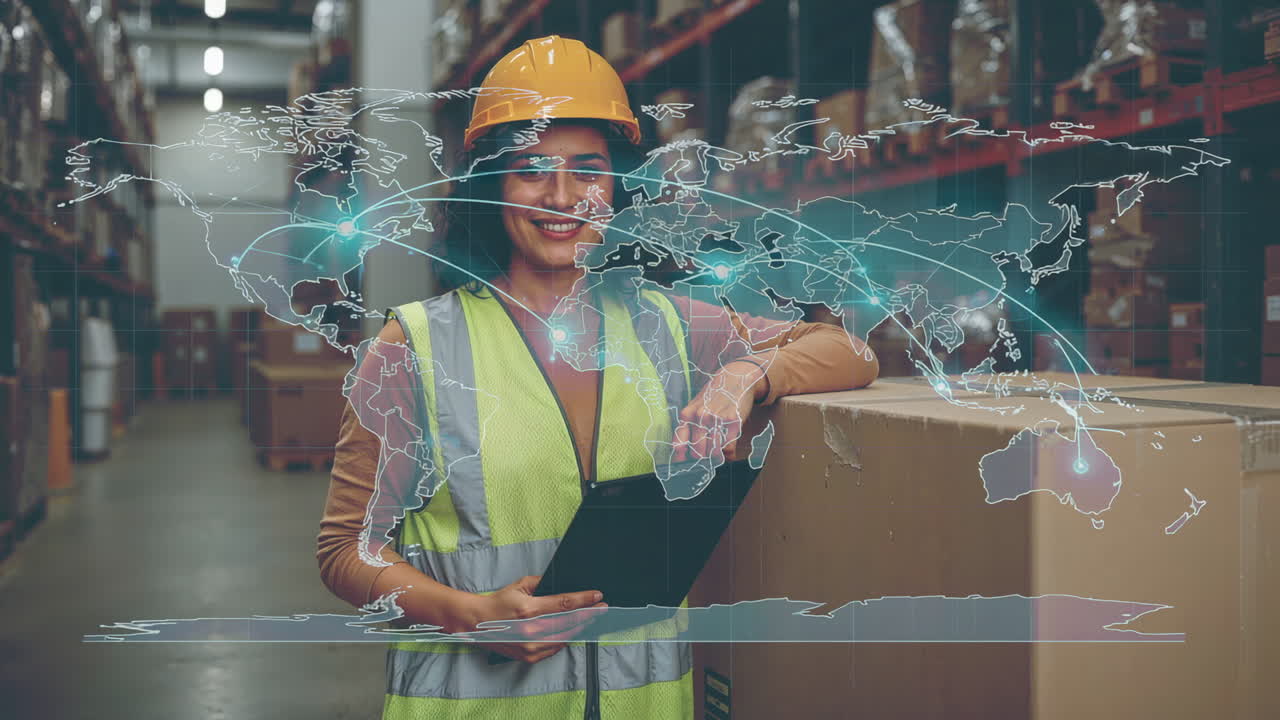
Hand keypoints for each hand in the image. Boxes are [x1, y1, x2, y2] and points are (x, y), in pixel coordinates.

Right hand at [469, 575, 606, 663]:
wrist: (476, 624)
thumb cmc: (498, 603)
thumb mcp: (519, 585)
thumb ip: (542, 582)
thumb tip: (561, 582)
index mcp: (529, 609)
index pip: (565, 604)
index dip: (584, 600)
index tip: (598, 596)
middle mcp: (531, 630)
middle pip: (569, 623)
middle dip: (588, 615)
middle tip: (601, 608)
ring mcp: (530, 646)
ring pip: (565, 638)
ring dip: (580, 628)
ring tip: (590, 619)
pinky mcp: (529, 657)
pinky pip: (555, 649)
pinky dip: (565, 639)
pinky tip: (572, 632)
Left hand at [672, 359, 767, 462]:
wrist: (735, 378)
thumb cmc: (713, 396)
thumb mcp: (695, 406)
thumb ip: (688, 426)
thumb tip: (680, 453)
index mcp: (687, 414)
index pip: (679, 444)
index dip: (681, 459)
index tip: (685, 466)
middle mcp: (700, 416)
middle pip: (698, 453)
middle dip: (703, 461)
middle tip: (706, 462)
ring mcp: (717, 418)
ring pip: (714, 453)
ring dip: (717, 460)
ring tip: (718, 458)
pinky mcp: (733, 420)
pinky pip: (728, 448)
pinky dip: (729, 455)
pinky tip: (728, 453)